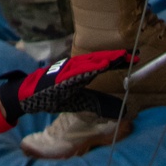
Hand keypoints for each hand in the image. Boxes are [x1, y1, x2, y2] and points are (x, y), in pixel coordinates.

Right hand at [0, 50, 134, 123]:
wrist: (30, 95)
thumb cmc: (55, 96)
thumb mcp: (82, 102)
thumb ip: (100, 103)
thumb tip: (123, 111)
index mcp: (83, 72)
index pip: (104, 63)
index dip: (119, 60)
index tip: (135, 58)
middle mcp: (77, 67)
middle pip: (99, 59)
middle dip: (116, 57)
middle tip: (134, 55)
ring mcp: (68, 70)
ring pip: (90, 62)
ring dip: (105, 59)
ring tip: (120, 57)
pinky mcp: (61, 76)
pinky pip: (78, 71)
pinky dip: (90, 67)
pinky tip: (101, 66)